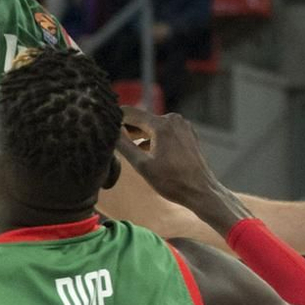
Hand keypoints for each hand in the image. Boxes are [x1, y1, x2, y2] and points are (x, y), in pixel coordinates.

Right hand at [119, 106, 236, 224]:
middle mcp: (173, 119)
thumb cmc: (172, 182)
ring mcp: (182, 125)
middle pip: (142, 119)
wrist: (201, 191)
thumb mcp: (142, 165)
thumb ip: (124, 145)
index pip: (129, 113)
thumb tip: (110, 131)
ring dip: (140, 135)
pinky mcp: (187, 133)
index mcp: (161, 124)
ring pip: (153, 125)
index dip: (114, 118)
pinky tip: (147, 152)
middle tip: (112, 141)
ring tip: (128, 149)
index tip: (103, 125)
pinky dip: (154, 138)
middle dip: (128, 129)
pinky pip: (165, 131)